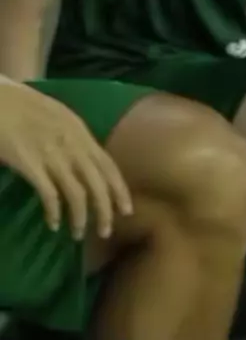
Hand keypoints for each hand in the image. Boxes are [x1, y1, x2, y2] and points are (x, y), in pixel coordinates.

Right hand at [0, 79, 131, 239]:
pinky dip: (54, 213)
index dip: (120, 190)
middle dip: (105, 210)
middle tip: (106, 232)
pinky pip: (50, 195)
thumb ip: (74, 136)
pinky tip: (53, 224)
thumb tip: (87, 159)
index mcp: (80, 131)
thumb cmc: (24, 105)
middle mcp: (72, 143)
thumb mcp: (58, 115)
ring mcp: (52, 154)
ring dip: (81, 218)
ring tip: (78, 234)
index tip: (127, 210)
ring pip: (77, 194)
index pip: (108, 165)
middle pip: (98, 183)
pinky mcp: (30, 164)